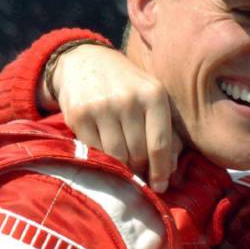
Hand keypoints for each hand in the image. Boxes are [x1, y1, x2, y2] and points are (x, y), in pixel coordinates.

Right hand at [49, 44, 183, 191]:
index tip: (160, 187)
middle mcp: (129, 99)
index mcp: (154, 94)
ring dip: (121, 166)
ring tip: (123, 164)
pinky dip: (101, 156)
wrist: (85, 61)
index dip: (161, 171)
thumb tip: (170, 174)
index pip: (160, 144)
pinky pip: (94, 150)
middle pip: (138, 153)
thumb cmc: (127, 85)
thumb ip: (165, 132)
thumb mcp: (151, 97)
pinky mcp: (79, 114)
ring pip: (116, 155)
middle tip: (138, 172)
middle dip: (140, 168)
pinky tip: (104, 151)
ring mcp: (102, 106)